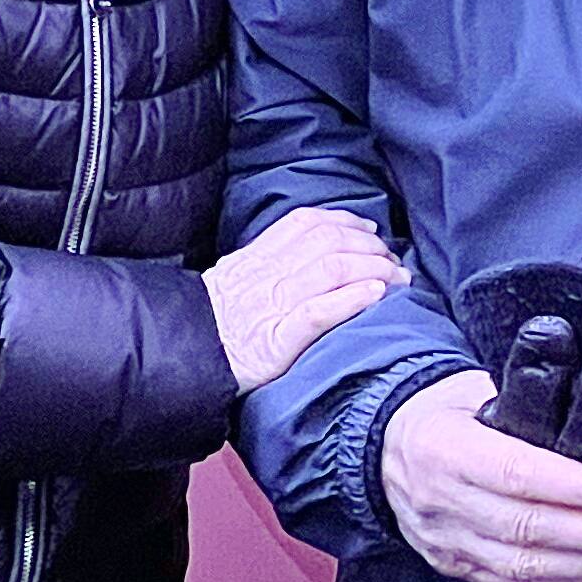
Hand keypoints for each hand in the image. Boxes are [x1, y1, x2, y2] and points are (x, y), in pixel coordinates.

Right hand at [203, 208, 407, 393]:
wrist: (183, 360)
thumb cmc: (207, 327)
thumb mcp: (229, 282)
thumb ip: (261, 264)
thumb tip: (299, 253)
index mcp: (255, 258)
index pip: (306, 223)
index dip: (344, 220)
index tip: (369, 228)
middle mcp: (266, 274)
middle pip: (328, 241)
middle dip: (369, 246)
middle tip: (394, 260)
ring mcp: (272, 306)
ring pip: (332, 269)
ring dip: (373, 268)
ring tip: (398, 278)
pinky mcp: (277, 340)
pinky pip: (319, 311)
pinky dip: (352, 298)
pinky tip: (376, 295)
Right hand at [379, 367, 581, 581]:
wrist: (383, 446)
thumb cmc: (444, 411)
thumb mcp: (473, 388)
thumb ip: (525, 403)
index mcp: (444, 448)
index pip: (517, 474)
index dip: (576, 487)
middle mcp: (440, 501)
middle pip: (526, 529)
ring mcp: (444, 541)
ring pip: (522, 568)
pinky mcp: (454, 566)